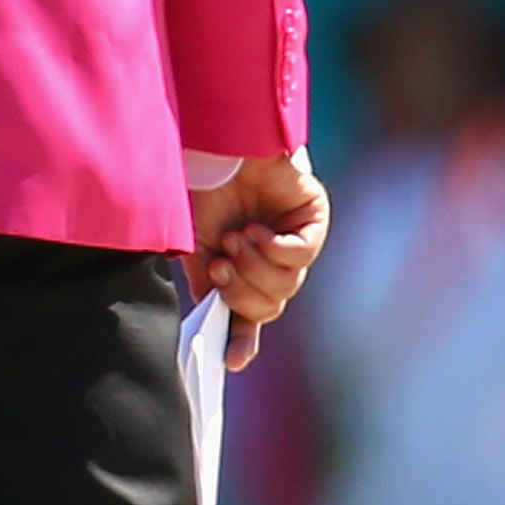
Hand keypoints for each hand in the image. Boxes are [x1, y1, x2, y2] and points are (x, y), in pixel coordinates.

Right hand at [185, 154, 329, 368]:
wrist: (213, 142)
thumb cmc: (198, 188)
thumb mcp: (192, 243)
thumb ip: (204, 281)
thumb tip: (212, 321)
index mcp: (242, 267)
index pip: (249, 314)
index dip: (243, 340)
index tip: (232, 362)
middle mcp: (271, 258)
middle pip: (268, 305)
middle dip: (241, 290)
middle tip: (221, 264)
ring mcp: (294, 240)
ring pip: (287, 285)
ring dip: (255, 266)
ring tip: (236, 238)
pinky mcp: (312, 220)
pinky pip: (302, 256)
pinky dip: (276, 249)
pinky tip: (258, 231)